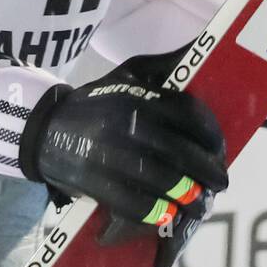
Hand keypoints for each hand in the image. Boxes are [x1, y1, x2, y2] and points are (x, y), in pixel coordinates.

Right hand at [19, 44, 226, 266]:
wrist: (44, 127)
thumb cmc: (98, 102)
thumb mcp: (127, 75)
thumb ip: (164, 67)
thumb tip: (201, 50)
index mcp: (138, 96)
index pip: (186, 113)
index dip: (210, 134)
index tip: (221, 148)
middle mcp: (126, 124)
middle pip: (177, 150)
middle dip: (206, 169)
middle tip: (221, 182)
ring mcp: (109, 154)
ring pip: (158, 178)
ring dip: (186, 195)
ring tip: (202, 204)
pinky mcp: (94, 181)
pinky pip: (129, 200)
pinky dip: (152, 211)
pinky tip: (169, 216)